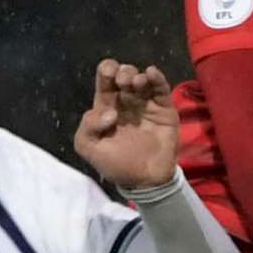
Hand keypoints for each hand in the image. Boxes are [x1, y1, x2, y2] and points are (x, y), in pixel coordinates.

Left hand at [74, 59, 178, 190]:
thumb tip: (109, 112)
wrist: (145, 181)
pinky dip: (157, 78)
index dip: (106, 71)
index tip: (108, 75)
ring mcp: (146, 104)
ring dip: (137, 75)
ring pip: (142, 80)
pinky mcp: (164, 109)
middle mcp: (126, 102)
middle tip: (122, 82)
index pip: (105, 81)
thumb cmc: (116, 164)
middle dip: (122, 72)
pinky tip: (151, 73)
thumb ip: (87, 127)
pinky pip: (162, 89)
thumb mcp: (89, 148)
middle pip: (124, 75)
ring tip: (135, 83)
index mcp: (106, 106)